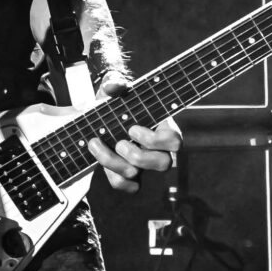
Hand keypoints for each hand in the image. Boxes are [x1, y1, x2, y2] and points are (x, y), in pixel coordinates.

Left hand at [86, 72, 181, 194]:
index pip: (174, 141)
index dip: (155, 140)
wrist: (97, 120)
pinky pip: (126, 186)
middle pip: (162, 164)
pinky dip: (110, 175)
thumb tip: (114, 86)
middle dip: (137, 155)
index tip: (132, 128)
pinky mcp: (132, 179)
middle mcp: (159, 151)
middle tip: (119, 142)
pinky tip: (98, 158)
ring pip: (138, 175)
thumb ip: (115, 83)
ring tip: (96, 144)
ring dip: (113, 162)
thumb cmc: (114, 105)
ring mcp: (145, 167)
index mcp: (163, 129)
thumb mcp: (113, 91)